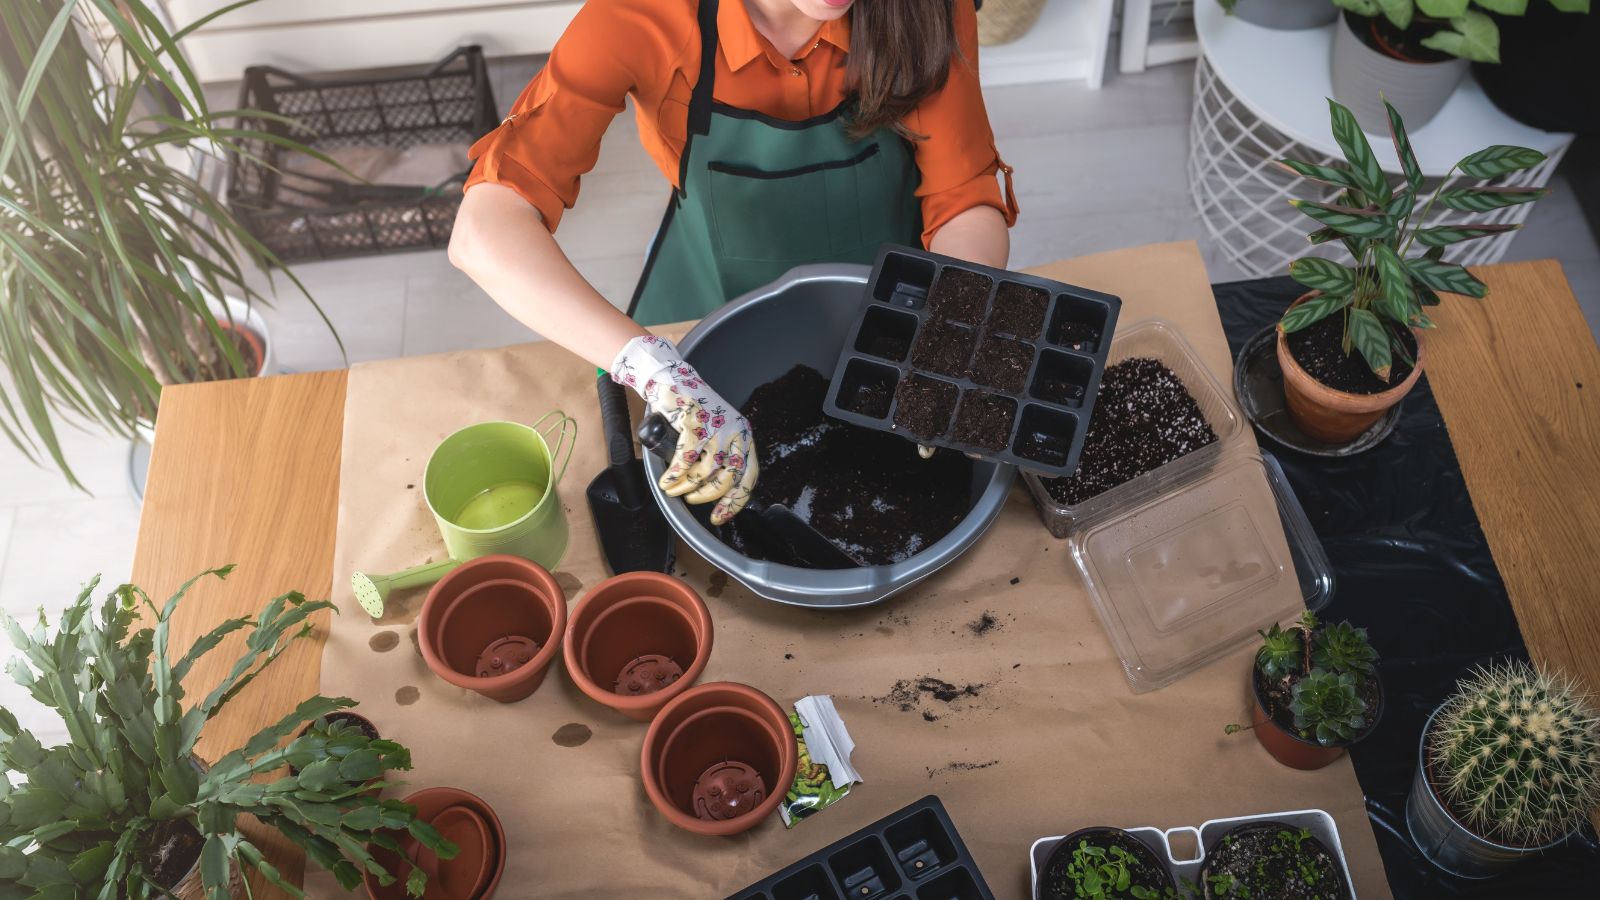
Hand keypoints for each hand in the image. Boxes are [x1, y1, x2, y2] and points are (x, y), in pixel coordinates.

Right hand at [611, 336, 757, 524]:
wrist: (672, 380)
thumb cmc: (692, 412)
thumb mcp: (716, 434)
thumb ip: (720, 458)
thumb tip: (715, 494)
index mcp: (744, 437)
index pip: (748, 477)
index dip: (734, 502)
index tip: (718, 517)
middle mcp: (734, 431)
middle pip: (727, 476)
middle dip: (706, 495)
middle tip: (690, 500)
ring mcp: (714, 425)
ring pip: (705, 470)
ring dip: (686, 486)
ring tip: (673, 489)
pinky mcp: (693, 420)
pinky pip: (685, 457)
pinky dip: (674, 474)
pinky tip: (666, 480)